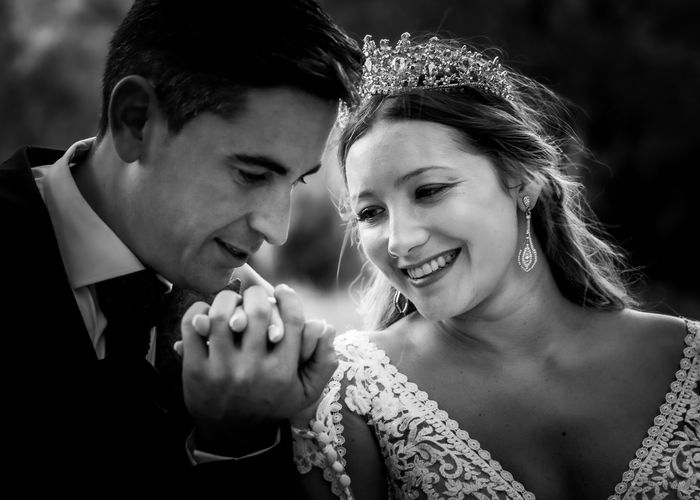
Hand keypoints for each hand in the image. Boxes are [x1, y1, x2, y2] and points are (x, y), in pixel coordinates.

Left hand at [179, 284, 336, 456]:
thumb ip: (324, 361)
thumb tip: (327, 326)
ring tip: (230, 301)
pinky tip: (206, 312)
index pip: (292, 321)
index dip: (289, 299)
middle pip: (258, 312)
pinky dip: (197, 311)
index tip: (282, 291)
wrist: (231, 435)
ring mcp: (222, 369)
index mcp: (282, 372)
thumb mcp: (305, 392)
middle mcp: (253, 370)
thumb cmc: (272, 404)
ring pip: (221, 315)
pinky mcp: (195, 370)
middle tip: (254, 295)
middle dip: (257, 295)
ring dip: (226, 300)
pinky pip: (192, 327)